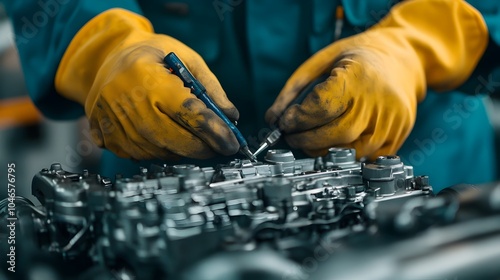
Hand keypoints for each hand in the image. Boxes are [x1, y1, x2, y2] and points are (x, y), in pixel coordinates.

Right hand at [55, 9, 238, 159]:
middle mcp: (128, 101)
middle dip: (202, 148)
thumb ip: (211, 88)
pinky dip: (160, 153)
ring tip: (193, 140)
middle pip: (173, 138)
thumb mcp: (188, 59)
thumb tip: (230, 116)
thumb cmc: (154, 55)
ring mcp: (114, 121)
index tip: (232, 143)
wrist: (111, 56)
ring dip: (182, 152)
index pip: (188, 112)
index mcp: (149, 77)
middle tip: (219, 147)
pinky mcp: (106, 135)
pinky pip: (140, 155)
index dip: (214, 131)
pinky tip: (168, 140)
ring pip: (157, 151)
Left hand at [266, 0, 486, 158]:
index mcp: (358, 75)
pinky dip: (345, 156)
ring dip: (323, 151)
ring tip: (310, 143)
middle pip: (335, 134)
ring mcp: (392, 120)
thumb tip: (272, 118)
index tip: (284, 123)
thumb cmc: (358, 58)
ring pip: (351, 151)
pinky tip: (332, 146)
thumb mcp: (322, 61)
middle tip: (292, 137)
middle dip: (306, 140)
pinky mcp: (398, 134)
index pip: (321, 107)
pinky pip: (368, 157)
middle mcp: (379, 100)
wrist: (402, 59)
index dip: (298, 120)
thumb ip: (293, 89)